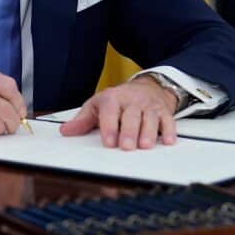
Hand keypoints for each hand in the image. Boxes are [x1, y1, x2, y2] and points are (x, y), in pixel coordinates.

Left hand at [59, 77, 178, 149]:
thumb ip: (83, 120)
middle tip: (126, 147)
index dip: (109, 127)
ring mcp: (148, 106)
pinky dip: (169, 131)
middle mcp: (132, 101)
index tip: (109, 142)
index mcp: (112, 98)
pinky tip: (167, 141)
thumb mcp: (97, 106)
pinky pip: (168, 120)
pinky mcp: (163, 112)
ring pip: (150, 118)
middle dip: (129, 131)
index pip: (110, 111)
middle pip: (131, 116)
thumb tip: (65, 131)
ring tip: (145, 146)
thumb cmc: (118, 100)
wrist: (146, 87)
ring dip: (148, 132)